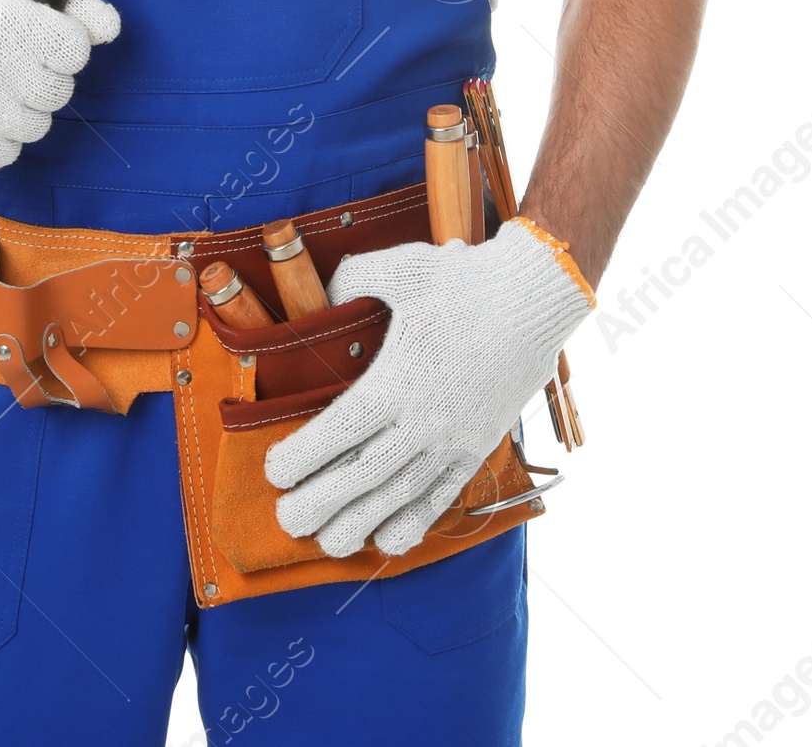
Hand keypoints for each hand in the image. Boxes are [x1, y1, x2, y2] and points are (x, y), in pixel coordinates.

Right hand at [0, 0, 119, 171]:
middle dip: (44, 75)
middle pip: (60, 91)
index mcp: (7, 17)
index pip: (76, 50)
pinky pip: (9, 153)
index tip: (42, 38)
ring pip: (38, 126)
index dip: (64, 44)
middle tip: (12, 59)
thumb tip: (111, 28)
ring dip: (23, 107)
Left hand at [263, 220, 591, 557]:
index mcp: (398, 379)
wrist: (536, 298)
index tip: (274, 472)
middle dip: (320, 504)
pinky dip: (414, 523)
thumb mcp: (401, 268)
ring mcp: (455, 439)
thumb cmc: (465, 280)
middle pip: (363, 476)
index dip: (303, 458)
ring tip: (328, 543)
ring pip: (400, 496)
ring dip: (361, 524)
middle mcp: (425, 420)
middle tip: (287, 522)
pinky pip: (443, 497)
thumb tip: (323, 292)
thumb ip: (353, 280)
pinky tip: (388, 541)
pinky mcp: (479, 447)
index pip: (340, 431)